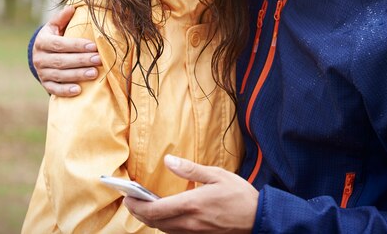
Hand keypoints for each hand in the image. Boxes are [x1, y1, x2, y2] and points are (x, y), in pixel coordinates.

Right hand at [33, 6, 101, 96]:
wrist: (41, 55)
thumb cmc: (54, 37)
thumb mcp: (54, 26)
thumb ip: (62, 18)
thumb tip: (72, 7)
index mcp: (42, 42)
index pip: (59, 44)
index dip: (76, 46)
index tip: (93, 46)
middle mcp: (39, 58)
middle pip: (61, 61)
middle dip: (81, 60)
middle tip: (98, 60)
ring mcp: (42, 72)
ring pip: (60, 75)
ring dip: (78, 75)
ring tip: (94, 73)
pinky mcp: (45, 84)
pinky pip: (55, 89)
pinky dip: (66, 91)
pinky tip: (79, 90)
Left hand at [124, 155, 257, 233]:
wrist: (259, 218)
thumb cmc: (239, 195)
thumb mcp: (216, 175)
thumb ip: (189, 169)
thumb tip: (168, 160)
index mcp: (191, 205)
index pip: (154, 210)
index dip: (136, 205)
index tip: (127, 196)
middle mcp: (189, 222)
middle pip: (154, 222)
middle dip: (137, 212)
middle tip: (129, 200)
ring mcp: (194, 232)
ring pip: (163, 229)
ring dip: (149, 219)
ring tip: (142, 205)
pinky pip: (174, 232)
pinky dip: (163, 224)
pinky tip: (163, 213)